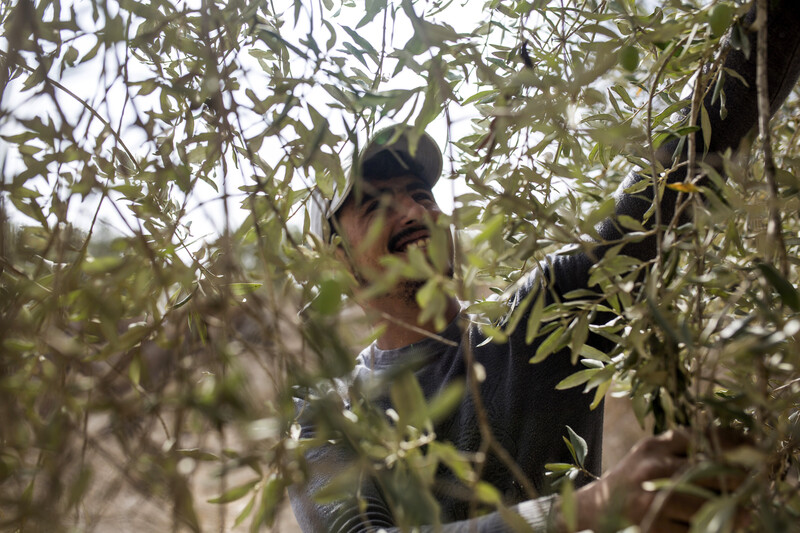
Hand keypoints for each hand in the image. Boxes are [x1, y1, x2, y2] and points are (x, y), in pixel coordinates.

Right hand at [559, 428, 747, 532]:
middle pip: (710, 470)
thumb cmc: (631, 481)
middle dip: (736, 478)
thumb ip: (681, 446)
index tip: (751, 446)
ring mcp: (653, 501)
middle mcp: (652, 469)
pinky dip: (711, 529)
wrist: (596, 511)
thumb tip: (733, 443)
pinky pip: (696, 530)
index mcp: (653, 447)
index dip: (731, 441)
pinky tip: (717, 526)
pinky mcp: (655, 529)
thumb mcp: (650, 454)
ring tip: (741, 512)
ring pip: (707, 503)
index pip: (700, 437)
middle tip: (748, 483)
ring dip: (729, 509)